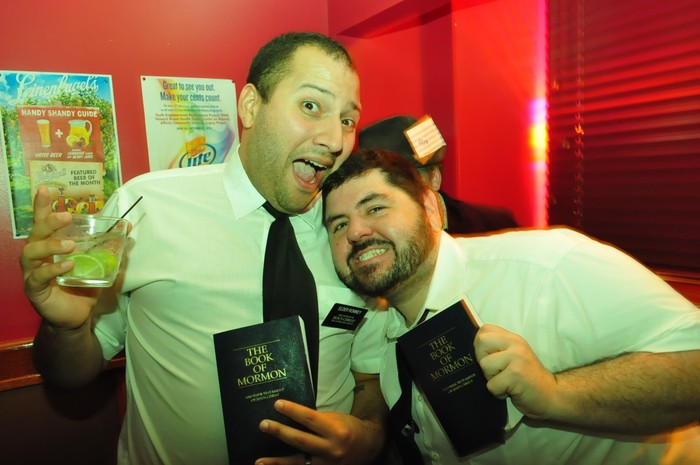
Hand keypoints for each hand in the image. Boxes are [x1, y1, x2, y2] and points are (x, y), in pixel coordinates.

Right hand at [19, 185, 100, 329]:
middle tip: (66, 217)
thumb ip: (109, 244)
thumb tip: (128, 225)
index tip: (45, 189)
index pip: (42, 221)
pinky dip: (52, 269)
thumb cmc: (82, 285)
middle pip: (35, 233)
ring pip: (31, 252)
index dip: (41, 205)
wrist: (77, 315)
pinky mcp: (34, 290)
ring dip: (51, 245)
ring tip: (70, 246)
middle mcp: (37, 256)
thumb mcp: (98, 262)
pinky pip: (37, 277)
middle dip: (48, 222)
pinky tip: (68, 266)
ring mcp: (32, 272)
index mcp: (50, 245)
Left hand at [255, 399, 383, 464]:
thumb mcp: (336, 419)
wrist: (368, 447)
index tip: (277, 404)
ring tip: (259, 461)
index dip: (293, 411)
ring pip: (299, 463)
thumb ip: (316, 421)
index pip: (310, 419)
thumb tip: (291, 417)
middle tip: (263, 425)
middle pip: (301, 441)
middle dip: (280, 432)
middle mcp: (331, 449)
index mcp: (336, 431)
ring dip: (277, 462)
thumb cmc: (348, 428)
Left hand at [474, 324, 556, 419]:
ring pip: (484, 365)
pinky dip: (497, 393)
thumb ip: (498, 348)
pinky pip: (492, 385)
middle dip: (482, 361)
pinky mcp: (516, 375)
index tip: (491, 358)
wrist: (552, 396)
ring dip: (491, 379)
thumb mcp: (514, 356)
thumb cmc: (527, 379)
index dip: (481, 345)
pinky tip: (510, 391)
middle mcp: (516, 344)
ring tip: (506, 382)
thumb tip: (470, 349)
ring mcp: (517, 358)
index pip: (484, 329)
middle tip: (497, 372)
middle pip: (480, 342)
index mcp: (513, 338)